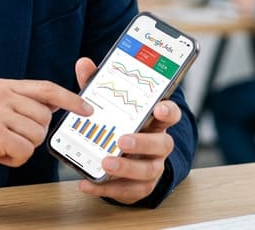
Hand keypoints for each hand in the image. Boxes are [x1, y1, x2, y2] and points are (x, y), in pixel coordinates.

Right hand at [0, 79, 93, 185]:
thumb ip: (21, 103)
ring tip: (0, 146)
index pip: (46, 88)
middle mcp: (1, 96)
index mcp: (3, 86)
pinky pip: (25, 151)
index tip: (87, 109)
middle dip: (34, 134)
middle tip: (10, 137)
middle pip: (45, 117)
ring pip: (37, 136)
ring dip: (23, 149)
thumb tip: (54, 103)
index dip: (70, 99)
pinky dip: (14, 159)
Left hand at [73, 57, 179, 203]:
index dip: (168, 110)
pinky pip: (127, 190)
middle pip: (162, 144)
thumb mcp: (109, 105)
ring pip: (147, 170)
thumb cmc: (120, 126)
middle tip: (122, 140)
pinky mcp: (139, 187)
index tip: (159, 107)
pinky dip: (107, 188)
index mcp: (154, 122)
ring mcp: (151, 167)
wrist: (124, 162)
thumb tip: (83, 63)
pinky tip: (88, 183)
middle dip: (143, 142)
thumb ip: (98, 85)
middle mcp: (158, 145)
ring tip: (105, 162)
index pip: (170, 114)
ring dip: (126, 167)